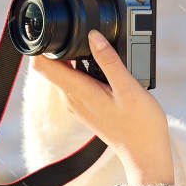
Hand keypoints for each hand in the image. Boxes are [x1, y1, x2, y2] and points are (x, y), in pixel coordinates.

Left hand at [27, 30, 174, 185]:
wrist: (145, 153)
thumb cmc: (140, 125)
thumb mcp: (128, 88)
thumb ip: (110, 60)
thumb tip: (93, 36)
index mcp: (77, 91)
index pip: (41, 66)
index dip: (41, 46)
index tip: (52, 31)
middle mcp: (72, 98)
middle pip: (52, 66)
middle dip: (60, 47)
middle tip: (80, 32)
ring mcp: (78, 104)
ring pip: (65, 73)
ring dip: (74, 58)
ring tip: (94, 46)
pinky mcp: (87, 107)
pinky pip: (76, 82)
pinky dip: (83, 69)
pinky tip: (102, 66)